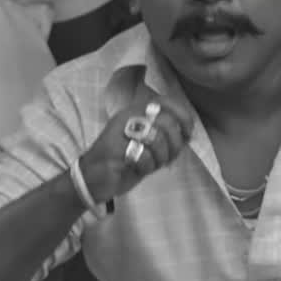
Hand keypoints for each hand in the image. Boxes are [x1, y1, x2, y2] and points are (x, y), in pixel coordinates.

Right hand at [78, 89, 197, 203]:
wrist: (92, 179)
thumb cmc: (123, 161)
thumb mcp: (148, 145)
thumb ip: (166, 136)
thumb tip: (188, 132)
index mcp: (137, 111)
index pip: (165, 101)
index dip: (183, 115)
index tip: (187, 133)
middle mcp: (128, 116)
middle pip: (166, 121)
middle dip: (174, 144)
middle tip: (167, 158)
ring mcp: (120, 131)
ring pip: (156, 137)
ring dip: (160, 157)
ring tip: (151, 164)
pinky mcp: (115, 148)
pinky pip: (143, 155)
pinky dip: (146, 167)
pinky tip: (138, 169)